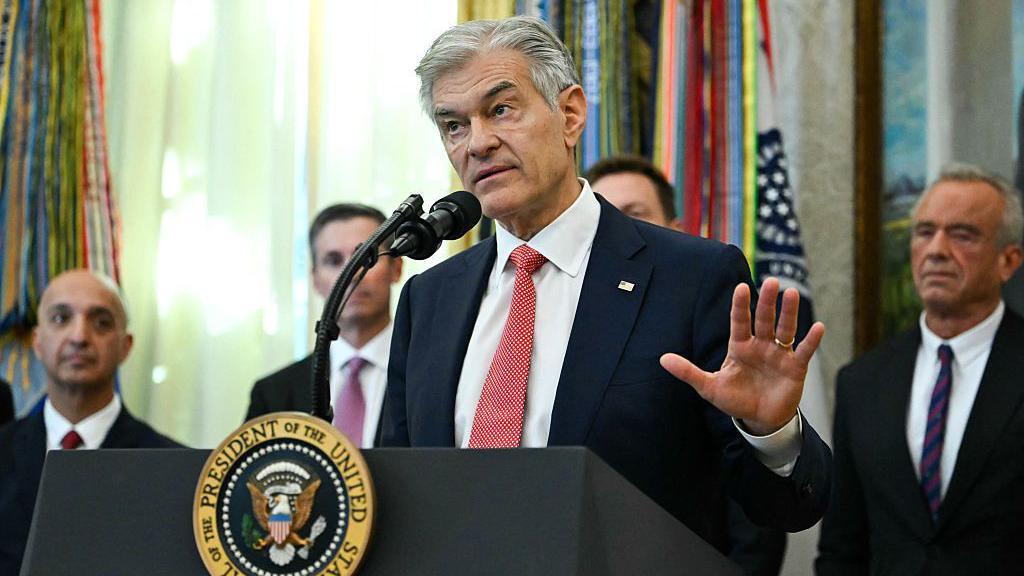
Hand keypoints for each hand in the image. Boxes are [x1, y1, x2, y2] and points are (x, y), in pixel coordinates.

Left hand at [659, 277, 824, 434]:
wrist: (759, 419)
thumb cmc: (735, 399)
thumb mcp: (709, 387)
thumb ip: (688, 372)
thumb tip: (662, 360)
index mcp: (740, 346)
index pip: (739, 321)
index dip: (740, 305)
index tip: (741, 286)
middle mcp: (760, 345)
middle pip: (764, 319)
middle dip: (767, 301)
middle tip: (771, 281)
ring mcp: (779, 354)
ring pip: (785, 329)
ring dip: (788, 312)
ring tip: (791, 293)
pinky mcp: (795, 367)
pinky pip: (804, 351)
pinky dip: (811, 340)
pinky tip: (818, 327)